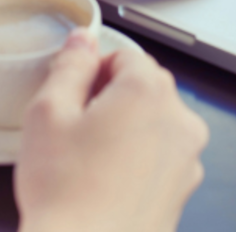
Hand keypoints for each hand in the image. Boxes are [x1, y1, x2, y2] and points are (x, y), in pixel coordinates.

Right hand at [16, 29, 208, 231]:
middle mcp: (179, 118)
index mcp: (149, 90)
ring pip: (154, 123)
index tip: (74, 97)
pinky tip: (107, 184)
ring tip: (89, 162)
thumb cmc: (65, 194)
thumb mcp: (48, 113)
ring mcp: (187, 156)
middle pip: (144, 87)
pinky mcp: (184, 189)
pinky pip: (161, 158)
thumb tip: (83, 41)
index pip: (125, 55)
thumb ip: (70, 65)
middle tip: (75, 131)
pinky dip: (139, 162)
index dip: (93, 72)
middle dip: (111, 99)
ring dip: (127, 130)